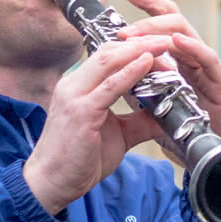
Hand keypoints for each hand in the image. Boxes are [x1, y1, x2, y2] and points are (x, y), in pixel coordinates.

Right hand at [23, 41, 158, 214]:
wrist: (52, 183)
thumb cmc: (80, 160)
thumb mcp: (118, 135)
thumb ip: (140, 121)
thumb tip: (168, 115)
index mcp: (79, 86)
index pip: (109, 55)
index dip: (135, 47)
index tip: (161, 46)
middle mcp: (74, 84)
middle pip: (109, 50)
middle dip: (140, 41)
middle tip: (167, 38)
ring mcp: (75, 96)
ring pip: (109, 60)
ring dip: (139, 50)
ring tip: (163, 44)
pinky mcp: (81, 111)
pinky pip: (109, 85)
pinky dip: (130, 72)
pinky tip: (148, 62)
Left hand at [118, 0, 220, 140]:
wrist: (207, 156)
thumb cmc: (183, 129)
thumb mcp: (153, 101)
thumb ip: (138, 82)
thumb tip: (112, 67)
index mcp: (180, 58)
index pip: (167, 23)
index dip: (151, 7)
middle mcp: (195, 58)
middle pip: (177, 22)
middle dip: (150, 20)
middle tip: (125, 30)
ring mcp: (209, 69)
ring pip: (189, 35)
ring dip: (162, 31)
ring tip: (140, 35)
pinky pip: (209, 59)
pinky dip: (193, 48)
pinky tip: (177, 42)